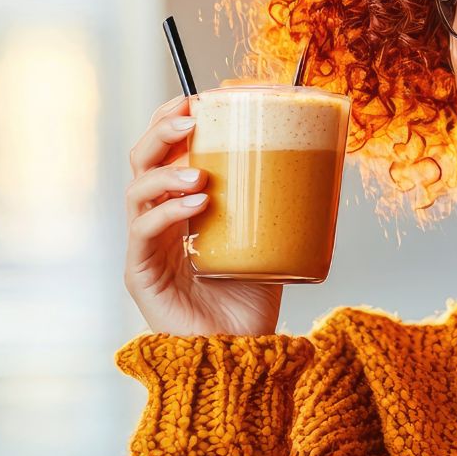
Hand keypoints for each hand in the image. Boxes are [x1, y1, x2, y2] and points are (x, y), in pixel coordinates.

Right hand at [124, 95, 283, 335]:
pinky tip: (196, 206)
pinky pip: (143, 231)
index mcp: (181, 210)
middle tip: (189, 117)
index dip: (171, 122)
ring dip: (167, 172)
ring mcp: (146, 248)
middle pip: (142, 162)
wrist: (239, 357)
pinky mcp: (140, 275)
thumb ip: (277, 208)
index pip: (165, 154)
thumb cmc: (251, 304)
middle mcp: (157, 223)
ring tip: (199, 173)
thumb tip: (319, 166)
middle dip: (161, 132)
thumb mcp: (270, 243)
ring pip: (137, 191)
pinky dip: (168, 212)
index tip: (193, 97)